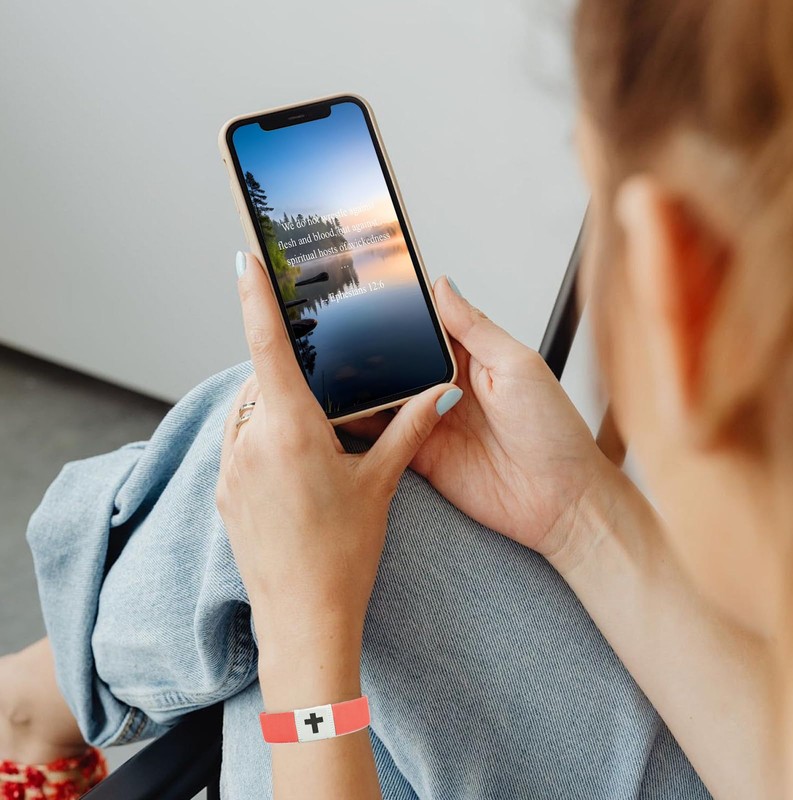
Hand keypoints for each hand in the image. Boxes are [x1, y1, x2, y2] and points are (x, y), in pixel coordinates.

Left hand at [215, 253, 461, 700]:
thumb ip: (409, 428)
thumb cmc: (343, 554)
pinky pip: (240, 444)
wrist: (304, 618)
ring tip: (315, 445)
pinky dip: (263, 440)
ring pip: (249, 413)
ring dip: (276, 412)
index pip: (267, 346)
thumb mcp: (379, 482)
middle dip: (289, 377)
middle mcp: (250, 442)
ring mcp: (230, 469)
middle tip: (323, 400)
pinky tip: (295, 471)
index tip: (246, 261)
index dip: (256, 297)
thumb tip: (440, 392)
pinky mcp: (224, 492)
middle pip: (262, 381)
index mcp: (290, 429)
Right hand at [345, 276, 619, 565]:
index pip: (428, 327)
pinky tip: (340, 413)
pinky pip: (385, 436)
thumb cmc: (554, 432)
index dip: (401, 314)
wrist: (560, 501)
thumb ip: (476, 329)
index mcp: (474, 358)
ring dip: (362, 386)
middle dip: (371, 350)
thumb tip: (445, 287)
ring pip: (386, 396)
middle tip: (338, 335)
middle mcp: (449, 387)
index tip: (369, 294)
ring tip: (330, 370)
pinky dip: (361, 425)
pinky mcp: (421, 454)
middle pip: (399, 361)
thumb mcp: (518, 366)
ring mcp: (432, 421)